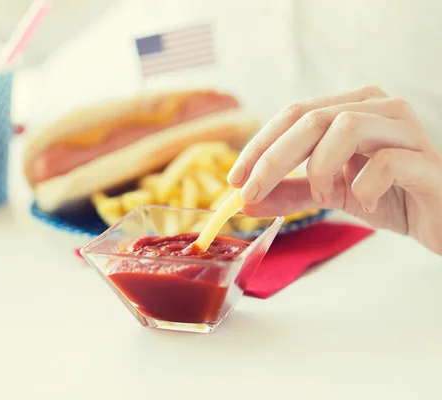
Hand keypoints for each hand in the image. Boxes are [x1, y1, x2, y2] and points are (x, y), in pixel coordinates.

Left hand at [227, 85, 441, 254]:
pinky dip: (363, 186)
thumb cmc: (387, 196)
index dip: (259, 146)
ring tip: (323, 197)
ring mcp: (404, 128)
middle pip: (310, 119)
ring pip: (345, 127)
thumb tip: (244, 201)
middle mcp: (378, 107)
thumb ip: (290, 193)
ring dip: (320, 168)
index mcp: (351, 107)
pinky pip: (385, 162)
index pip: (293, 114)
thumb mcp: (329, 193)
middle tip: (251, 191)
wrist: (440, 216)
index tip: (234, 179)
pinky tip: (365, 203)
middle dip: (272, 158)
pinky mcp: (425, 158)